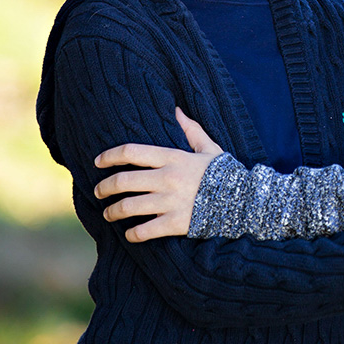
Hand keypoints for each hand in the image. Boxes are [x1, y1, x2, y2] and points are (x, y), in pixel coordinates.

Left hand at [92, 108, 223, 240]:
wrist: (245, 201)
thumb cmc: (224, 173)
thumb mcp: (208, 147)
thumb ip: (190, 129)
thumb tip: (175, 109)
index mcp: (173, 158)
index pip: (131, 152)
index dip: (110, 156)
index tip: (98, 162)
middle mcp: (168, 179)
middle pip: (123, 181)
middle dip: (104, 187)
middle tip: (98, 191)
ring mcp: (170, 202)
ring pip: (129, 207)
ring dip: (113, 212)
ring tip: (108, 213)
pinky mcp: (176, 224)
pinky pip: (145, 231)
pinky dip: (133, 234)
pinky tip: (129, 234)